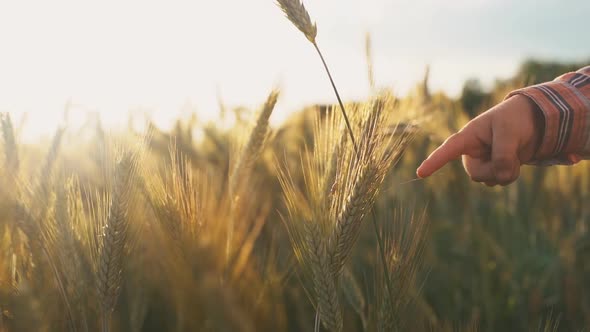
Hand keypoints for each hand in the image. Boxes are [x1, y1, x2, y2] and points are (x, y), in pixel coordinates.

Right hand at [416, 95, 543, 185]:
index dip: (434, 161)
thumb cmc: (514, 120)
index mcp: (468, 137)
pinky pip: (500, 181)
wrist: (530, 123)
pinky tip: (514, 160)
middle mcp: (471, 152)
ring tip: (513, 151)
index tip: (420, 173)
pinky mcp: (493, 170)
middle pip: (477, 173)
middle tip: (511, 150)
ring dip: (507, 170)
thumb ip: (504, 156)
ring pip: (489, 179)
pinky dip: (512, 173)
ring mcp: (481, 163)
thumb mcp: (510, 133)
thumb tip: (500, 178)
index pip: (448, 150)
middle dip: (497, 167)